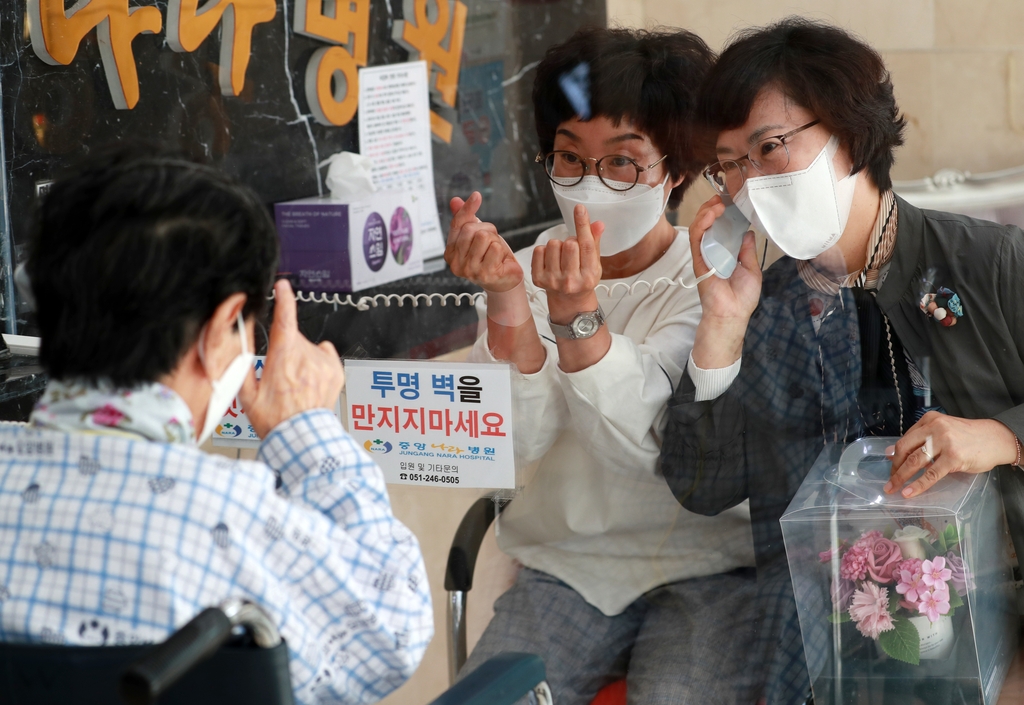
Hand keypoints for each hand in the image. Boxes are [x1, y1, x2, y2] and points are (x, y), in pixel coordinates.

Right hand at [240, 280, 344, 436]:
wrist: (302, 438)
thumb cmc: (275, 419)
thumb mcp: (247, 394)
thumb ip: (240, 365)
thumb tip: (236, 345)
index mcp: (283, 357)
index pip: (285, 319)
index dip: (284, 298)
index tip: (283, 286)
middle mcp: (306, 356)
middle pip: (294, 338)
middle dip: (285, 349)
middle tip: (279, 374)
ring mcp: (323, 363)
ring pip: (309, 348)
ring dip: (301, 358)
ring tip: (295, 383)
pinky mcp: (335, 371)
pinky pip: (324, 354)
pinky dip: (317, 362)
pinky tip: (309, 380)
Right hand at [445, 192, 522, 291]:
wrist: (504, 281)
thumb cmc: (489, 257)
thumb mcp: (476, 236)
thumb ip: (464, 219)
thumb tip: (455, 200)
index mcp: (450, 253)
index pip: (457, 225)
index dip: (467, 209)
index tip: (477, 195)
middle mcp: (456, 264)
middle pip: (471, 229)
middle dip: (486, 229)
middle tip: (491, 241)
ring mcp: (470, 270)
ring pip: (484, 237)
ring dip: (494, 240)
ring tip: (495, 252)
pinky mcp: (486, 274)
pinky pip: (495, 248)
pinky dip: (501, 251)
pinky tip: (500, 260)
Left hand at [531, 204, 605, 308]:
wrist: (568, 300)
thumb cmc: (583, 278)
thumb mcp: (594, 263)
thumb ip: (595, 242)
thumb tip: (598, 224)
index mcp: (589, 276)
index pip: (587, 246)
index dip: (583, 224)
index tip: (579, 208)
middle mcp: (571, 281)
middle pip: (569, 243)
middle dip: (571, 241)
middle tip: (573, 251)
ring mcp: (553, 281)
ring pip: (553, 244)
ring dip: (558, 245)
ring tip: (562, 256)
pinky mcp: (538, 279)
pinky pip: (539, 249)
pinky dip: (545, 250)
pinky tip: (551, 260)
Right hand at [688, 195, 761, 321]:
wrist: (732, 314)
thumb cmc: (742, 297)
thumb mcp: (751, 268)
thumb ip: (747, 250)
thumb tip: (748, 233)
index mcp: (726, 253)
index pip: (721, 228)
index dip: (724, 213)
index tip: (732, 201)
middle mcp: (713, 251)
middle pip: (707, 224)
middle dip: (713, 208)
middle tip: (723, 198)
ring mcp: (704, 255)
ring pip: (699, 227)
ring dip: (707, 212)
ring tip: (717, 204)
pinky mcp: (697, 260)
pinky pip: (695, 238)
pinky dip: (700, 225)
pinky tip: (710, 215)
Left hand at [884, 412, 1017, 497]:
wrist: (996, 439)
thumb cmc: (969, 437)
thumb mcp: (943, 431)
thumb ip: (921, 440)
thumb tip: (893, 454)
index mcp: (929, 420)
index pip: (905, 439)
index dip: (895, 455)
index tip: (890, 466)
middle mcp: (934, 428)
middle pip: (905, 449)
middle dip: (894, 467)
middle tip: (889, 481)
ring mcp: (944, 442)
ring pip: (914, 462)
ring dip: (900, 477)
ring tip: (893, 488)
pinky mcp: (953, 458)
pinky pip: (931, 474)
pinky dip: (917, 485)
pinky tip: (908, 492)